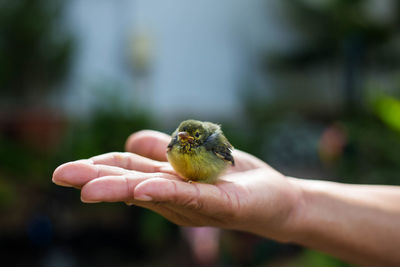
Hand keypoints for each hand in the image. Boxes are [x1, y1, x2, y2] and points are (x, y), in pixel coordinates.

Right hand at [52, 130, 301, 241]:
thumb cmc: (234, 178)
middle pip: (132, 183)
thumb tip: (130, 141)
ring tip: (87, 189)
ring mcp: (196, 204)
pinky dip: (165, 193)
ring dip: (121, 189)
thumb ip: (164, 150)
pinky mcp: (221, 206)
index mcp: (167, 180)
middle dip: (96, 179)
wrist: (275, 198)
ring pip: (154, 193)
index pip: (128, 170)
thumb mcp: (194, 156)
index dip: (98, 168)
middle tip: (60, 176)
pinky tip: (144, 189)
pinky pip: (191, 197)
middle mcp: (175, 195)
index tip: (66, 169)